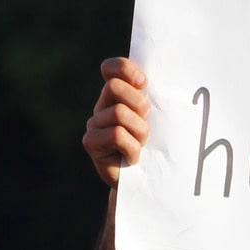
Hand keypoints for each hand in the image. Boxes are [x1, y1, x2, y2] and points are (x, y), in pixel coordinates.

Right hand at [82, 57, 150, 187]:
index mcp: (118, 95)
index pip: (111, 68)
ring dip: (139, 131)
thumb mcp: (158, 119)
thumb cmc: (155, 147)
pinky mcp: (90, 143)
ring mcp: (94, 124)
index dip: (125, 69)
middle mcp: (102, 106)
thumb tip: (157, 79)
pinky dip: (132, 148)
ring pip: (119, 113)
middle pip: (114, 87)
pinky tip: (133, 158)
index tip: (144, 83)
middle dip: (138, 104)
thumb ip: (154, 99)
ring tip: (141, 144)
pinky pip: (116, 134)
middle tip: (146, 122)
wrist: (144, 182)